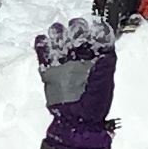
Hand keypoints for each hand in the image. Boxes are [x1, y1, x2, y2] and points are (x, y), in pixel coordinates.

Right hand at [34, 17, 117, 148]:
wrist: (76, 123)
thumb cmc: (94, 105)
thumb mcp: (103, 85)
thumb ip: (103, 68)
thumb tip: (105, 52)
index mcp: (98, 57)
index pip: (98, 36)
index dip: (96, 29)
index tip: (94, 25)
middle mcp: (81, 56)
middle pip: (78, 34)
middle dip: (76, 28)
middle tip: (75, 28)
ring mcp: (65, 62)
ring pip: (60, 40)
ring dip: (58, 33)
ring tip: (57, 32)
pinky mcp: (50, 69)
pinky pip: (44, 54)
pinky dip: (42, 45)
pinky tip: (43, 40)